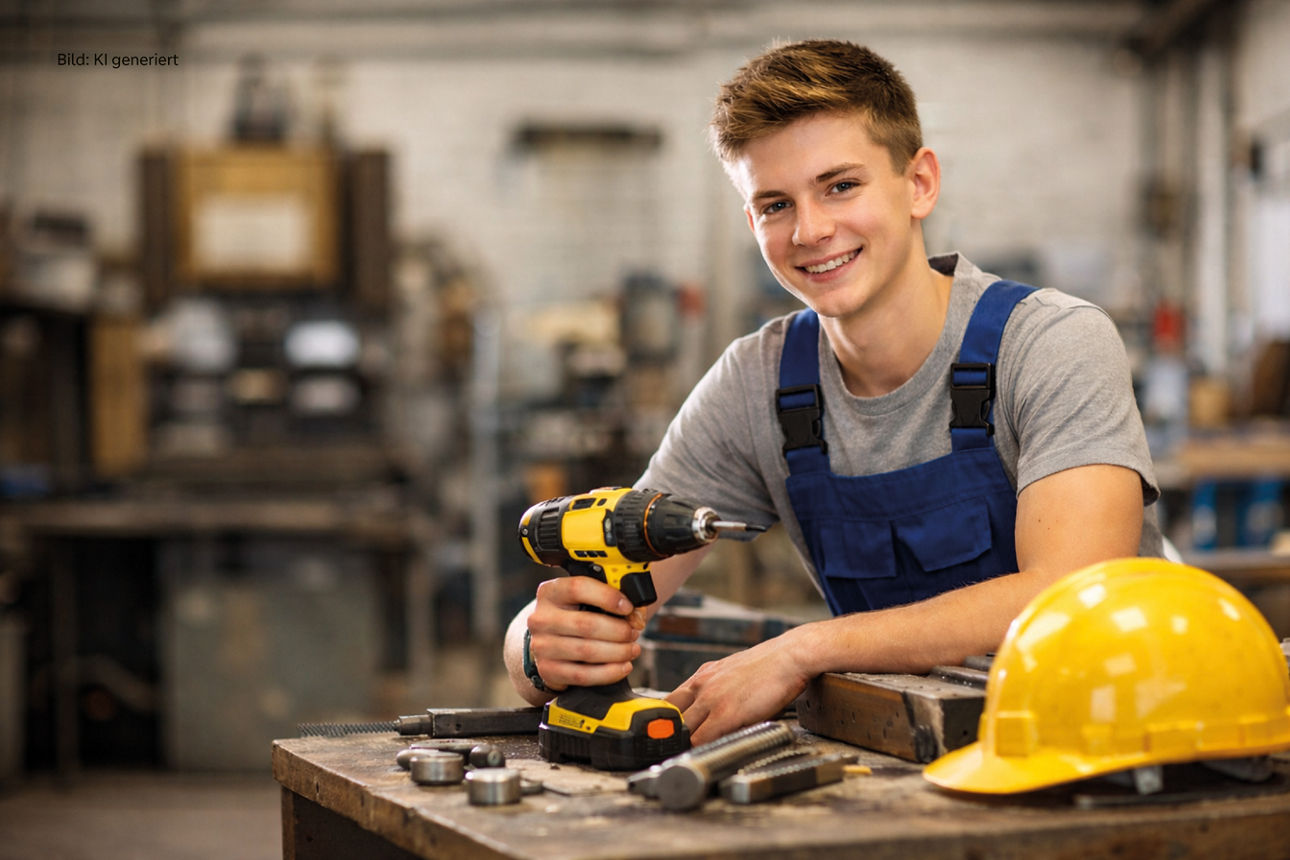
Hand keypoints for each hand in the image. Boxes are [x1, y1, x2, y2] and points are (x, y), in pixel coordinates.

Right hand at [526, 576, 646, 690]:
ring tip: (632, 649)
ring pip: (587, 651)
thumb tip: (636, 616)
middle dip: (618, 630)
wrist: (548, 642)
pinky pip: (584, 675)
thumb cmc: (574, 615)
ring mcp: (542, 646)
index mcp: (550, 592)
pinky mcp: (548, 670)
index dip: (608, 597)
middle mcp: (541, 618)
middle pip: (586, 624)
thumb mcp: (586, 600)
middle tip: (633, 632)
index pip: (578, 588)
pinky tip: (623, 666)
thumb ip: (610, 599)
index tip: (628, 606)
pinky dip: (610, 672)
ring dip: (618, 652)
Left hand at [665, 634, 809, 744]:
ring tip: (683, 760)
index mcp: (702, 676)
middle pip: (670, 717)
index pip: (670, 701)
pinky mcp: (725, 713)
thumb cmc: (769, 666)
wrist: (790, 656)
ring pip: (682, 730)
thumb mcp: (733, 672)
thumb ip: (719, 688)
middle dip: (669, 735)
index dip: (666, 722)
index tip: (667, 736)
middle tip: (670, 751)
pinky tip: (702, 757)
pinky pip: (701, 739)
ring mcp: (711, 699)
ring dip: (683, 745)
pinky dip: (698, 751)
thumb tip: (715, 710)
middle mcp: (701, 685)